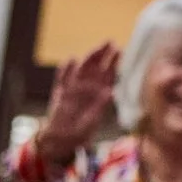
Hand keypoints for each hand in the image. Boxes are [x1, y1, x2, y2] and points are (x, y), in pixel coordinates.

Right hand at [36, 43, 119, 164]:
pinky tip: (71, 61)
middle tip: (110, 42)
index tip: (121, 51)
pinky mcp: (60, 93)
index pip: (108, 74)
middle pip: (95, 67)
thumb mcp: (94, 119)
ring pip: (81, 70)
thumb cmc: (82, 130)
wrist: (62, 139)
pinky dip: (65, 70)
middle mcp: (87, 88)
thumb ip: (100, 106)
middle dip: (103, 55)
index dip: (114, 63)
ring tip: (95, 50)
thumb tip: (109, 92)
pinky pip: (62, 79)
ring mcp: (73, 89)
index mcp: (99, 92)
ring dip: (88, 59)